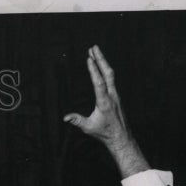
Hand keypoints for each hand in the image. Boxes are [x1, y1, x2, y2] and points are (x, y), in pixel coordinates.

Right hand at [63, 45, 147, 176]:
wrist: (121, 137)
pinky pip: (111, 80)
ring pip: (111, 75)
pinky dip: (105, 70)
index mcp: (104, 102)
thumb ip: (77, 121)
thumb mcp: (89, 127)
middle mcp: (112, 96)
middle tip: (94, 48)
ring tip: (96, 53)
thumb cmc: (104, 133)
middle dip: (100, 59)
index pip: (99, 82)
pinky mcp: (116, 96)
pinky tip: (101, 67)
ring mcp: (116, 95)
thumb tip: (65, 117)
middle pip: (108, 73)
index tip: (89, 58)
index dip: (94, 70)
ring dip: (103, 63)